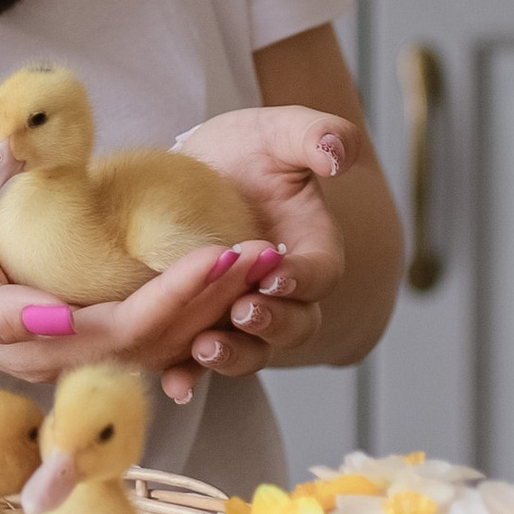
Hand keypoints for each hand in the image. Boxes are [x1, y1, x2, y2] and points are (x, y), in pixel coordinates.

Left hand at [136, 104, 370, 403]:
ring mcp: (243, 314)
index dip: (301, 279)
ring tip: (204, 349)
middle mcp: (284, 295)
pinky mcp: (202, 324)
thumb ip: (316, 135)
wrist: (200, 167)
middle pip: (294, 326)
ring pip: (252, 350)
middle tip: (242, 312)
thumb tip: (340, 153)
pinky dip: (190, 375)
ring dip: (233, 355)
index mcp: (313, 252)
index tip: (274, 275)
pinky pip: (200, 361)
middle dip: (271, 325)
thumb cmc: (250, 148)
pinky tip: (173, 382)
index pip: (320, 275)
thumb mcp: (280, 131)